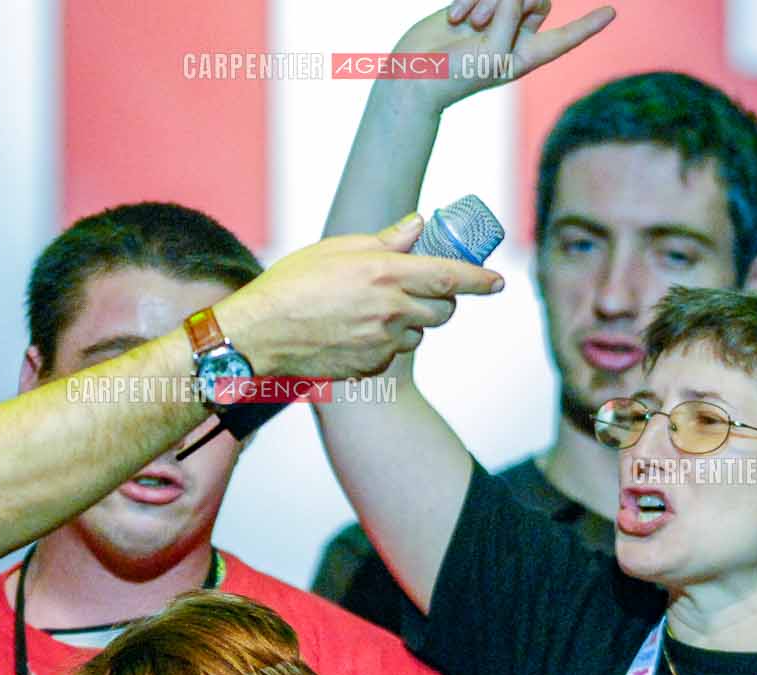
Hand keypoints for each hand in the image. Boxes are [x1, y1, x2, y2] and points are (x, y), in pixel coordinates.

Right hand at [214, 218, 500, 378]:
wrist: (260, 334)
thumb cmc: (292, 285)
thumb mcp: (337, 249)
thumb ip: (386, 240)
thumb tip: (419, 226)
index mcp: (385, 273)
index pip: (449, 276)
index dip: (479, 280)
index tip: (496, 282)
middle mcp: (390, 310)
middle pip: (443, 309)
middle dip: (442, 299)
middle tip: (422, 289)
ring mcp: (381, 342)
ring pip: (418, 332)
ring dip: (410, 321)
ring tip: (374, 309)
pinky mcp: (370, 366)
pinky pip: (392, 353)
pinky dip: (386, 342)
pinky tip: (355, 331)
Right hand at [391, 0, 615, 113]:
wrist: (414, 75)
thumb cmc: (457, 76)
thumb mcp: (493, 51)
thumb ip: (509, 15)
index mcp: (527, 56)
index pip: (565, 38)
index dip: (588, 25)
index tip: (611, 12)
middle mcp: (514, 36)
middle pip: (537, 0)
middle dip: (513, 2)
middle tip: (483, 20)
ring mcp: (493, 20)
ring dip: (488, 1)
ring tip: (466, 22)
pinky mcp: (471, 6)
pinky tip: (453, 18)